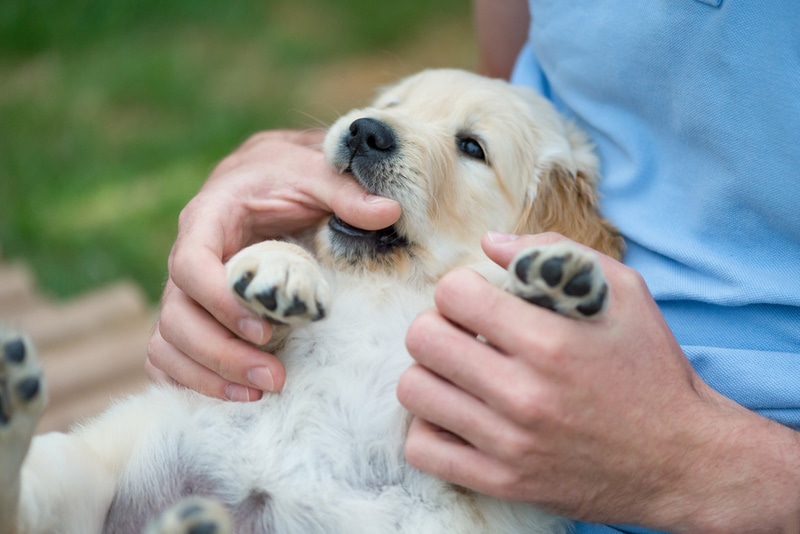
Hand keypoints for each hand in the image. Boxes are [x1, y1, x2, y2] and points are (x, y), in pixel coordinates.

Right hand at [147, 130, 400, 400]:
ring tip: (258, 395)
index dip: (219, 303)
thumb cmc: (286, 175)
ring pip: (168, 342)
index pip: (189, 265)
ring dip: (207, 375)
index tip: (265, 330)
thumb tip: (390, 212)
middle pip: (176, 316)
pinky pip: (169, 354)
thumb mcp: (316, 172)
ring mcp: (185, 291)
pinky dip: (192, 378)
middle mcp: (187, 258)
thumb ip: (346, 191)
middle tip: (272, 380)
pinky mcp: (193, 312)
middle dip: (220, 354)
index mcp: (207, 220)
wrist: (263, 178)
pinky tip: (234, 396)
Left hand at [398, 232, 799, 531]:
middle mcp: (524, 395)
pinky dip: (428, 428)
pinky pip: (422, 451)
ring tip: (458, 373)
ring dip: (430, 373)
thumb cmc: (652, 370)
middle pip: (422, 338)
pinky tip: (456, 415)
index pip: (453, 294)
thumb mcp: (625, 294)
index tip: (478, 300)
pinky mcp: (503, 482)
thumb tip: (489, 243)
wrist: (683, 461)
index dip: (461, 287)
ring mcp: (509, 444)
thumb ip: (555, 254)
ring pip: (415, 391)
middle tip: (461, 333)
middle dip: (437, 323)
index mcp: (551, 343)